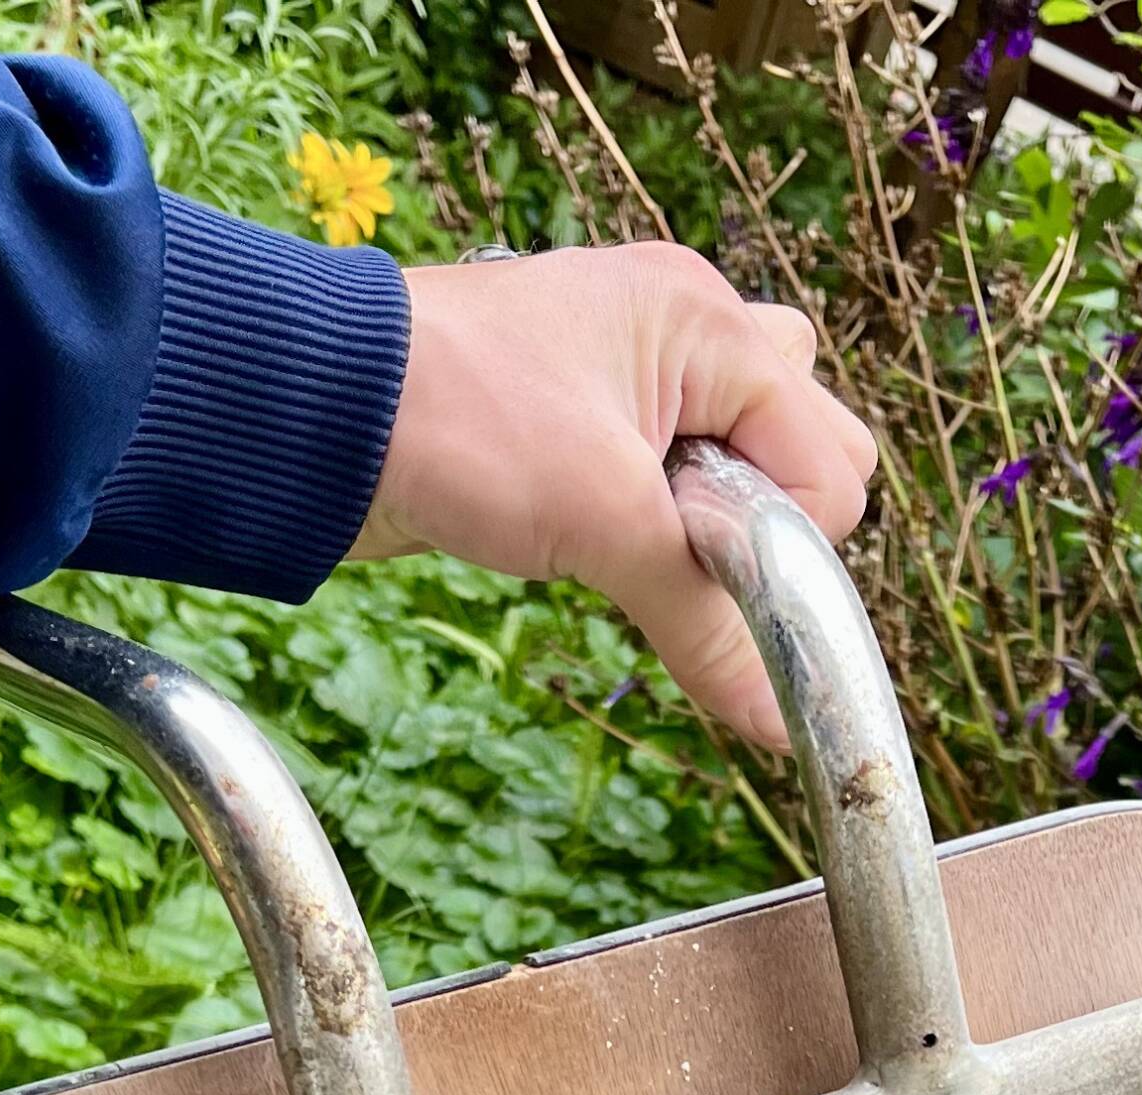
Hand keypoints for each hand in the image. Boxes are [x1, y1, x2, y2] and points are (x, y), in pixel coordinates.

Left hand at [352, 245, 876, 750]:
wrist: (311, 416)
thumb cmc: (459, 425)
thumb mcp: (605, 528)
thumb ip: (709, 626)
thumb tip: (783, 726)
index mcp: (708, 322)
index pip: (830, 460)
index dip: (781, 535)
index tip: (694, 553)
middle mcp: (684, 334)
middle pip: (808, 449)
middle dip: (762, 517)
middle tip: (666, 536)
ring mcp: (635, 372)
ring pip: (743, 463)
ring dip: (714, 520)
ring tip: (629, 532)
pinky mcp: (587, 419)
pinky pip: (673, 478)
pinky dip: (659, 523)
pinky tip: (601, 536)